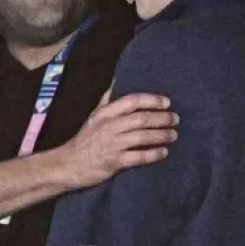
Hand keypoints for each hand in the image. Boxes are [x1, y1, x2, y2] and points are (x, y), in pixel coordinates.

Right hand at [55, 92, 178, 188]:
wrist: (69, 164)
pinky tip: (163, 152)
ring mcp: (112, 144)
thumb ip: (107, 100)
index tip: (166, 102)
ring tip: (174, 135)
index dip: (151, 100)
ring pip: (143, 136)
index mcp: (105, 113)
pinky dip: (154, 154)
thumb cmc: (85, 139)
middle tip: (175, 119)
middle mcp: (109, 126)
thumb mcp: (94, 116)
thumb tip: (117, 80)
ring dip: (162, 135)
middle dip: (162, 118)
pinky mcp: (115, 162)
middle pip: (141, 118)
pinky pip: (139, 157)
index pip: (132, 101)